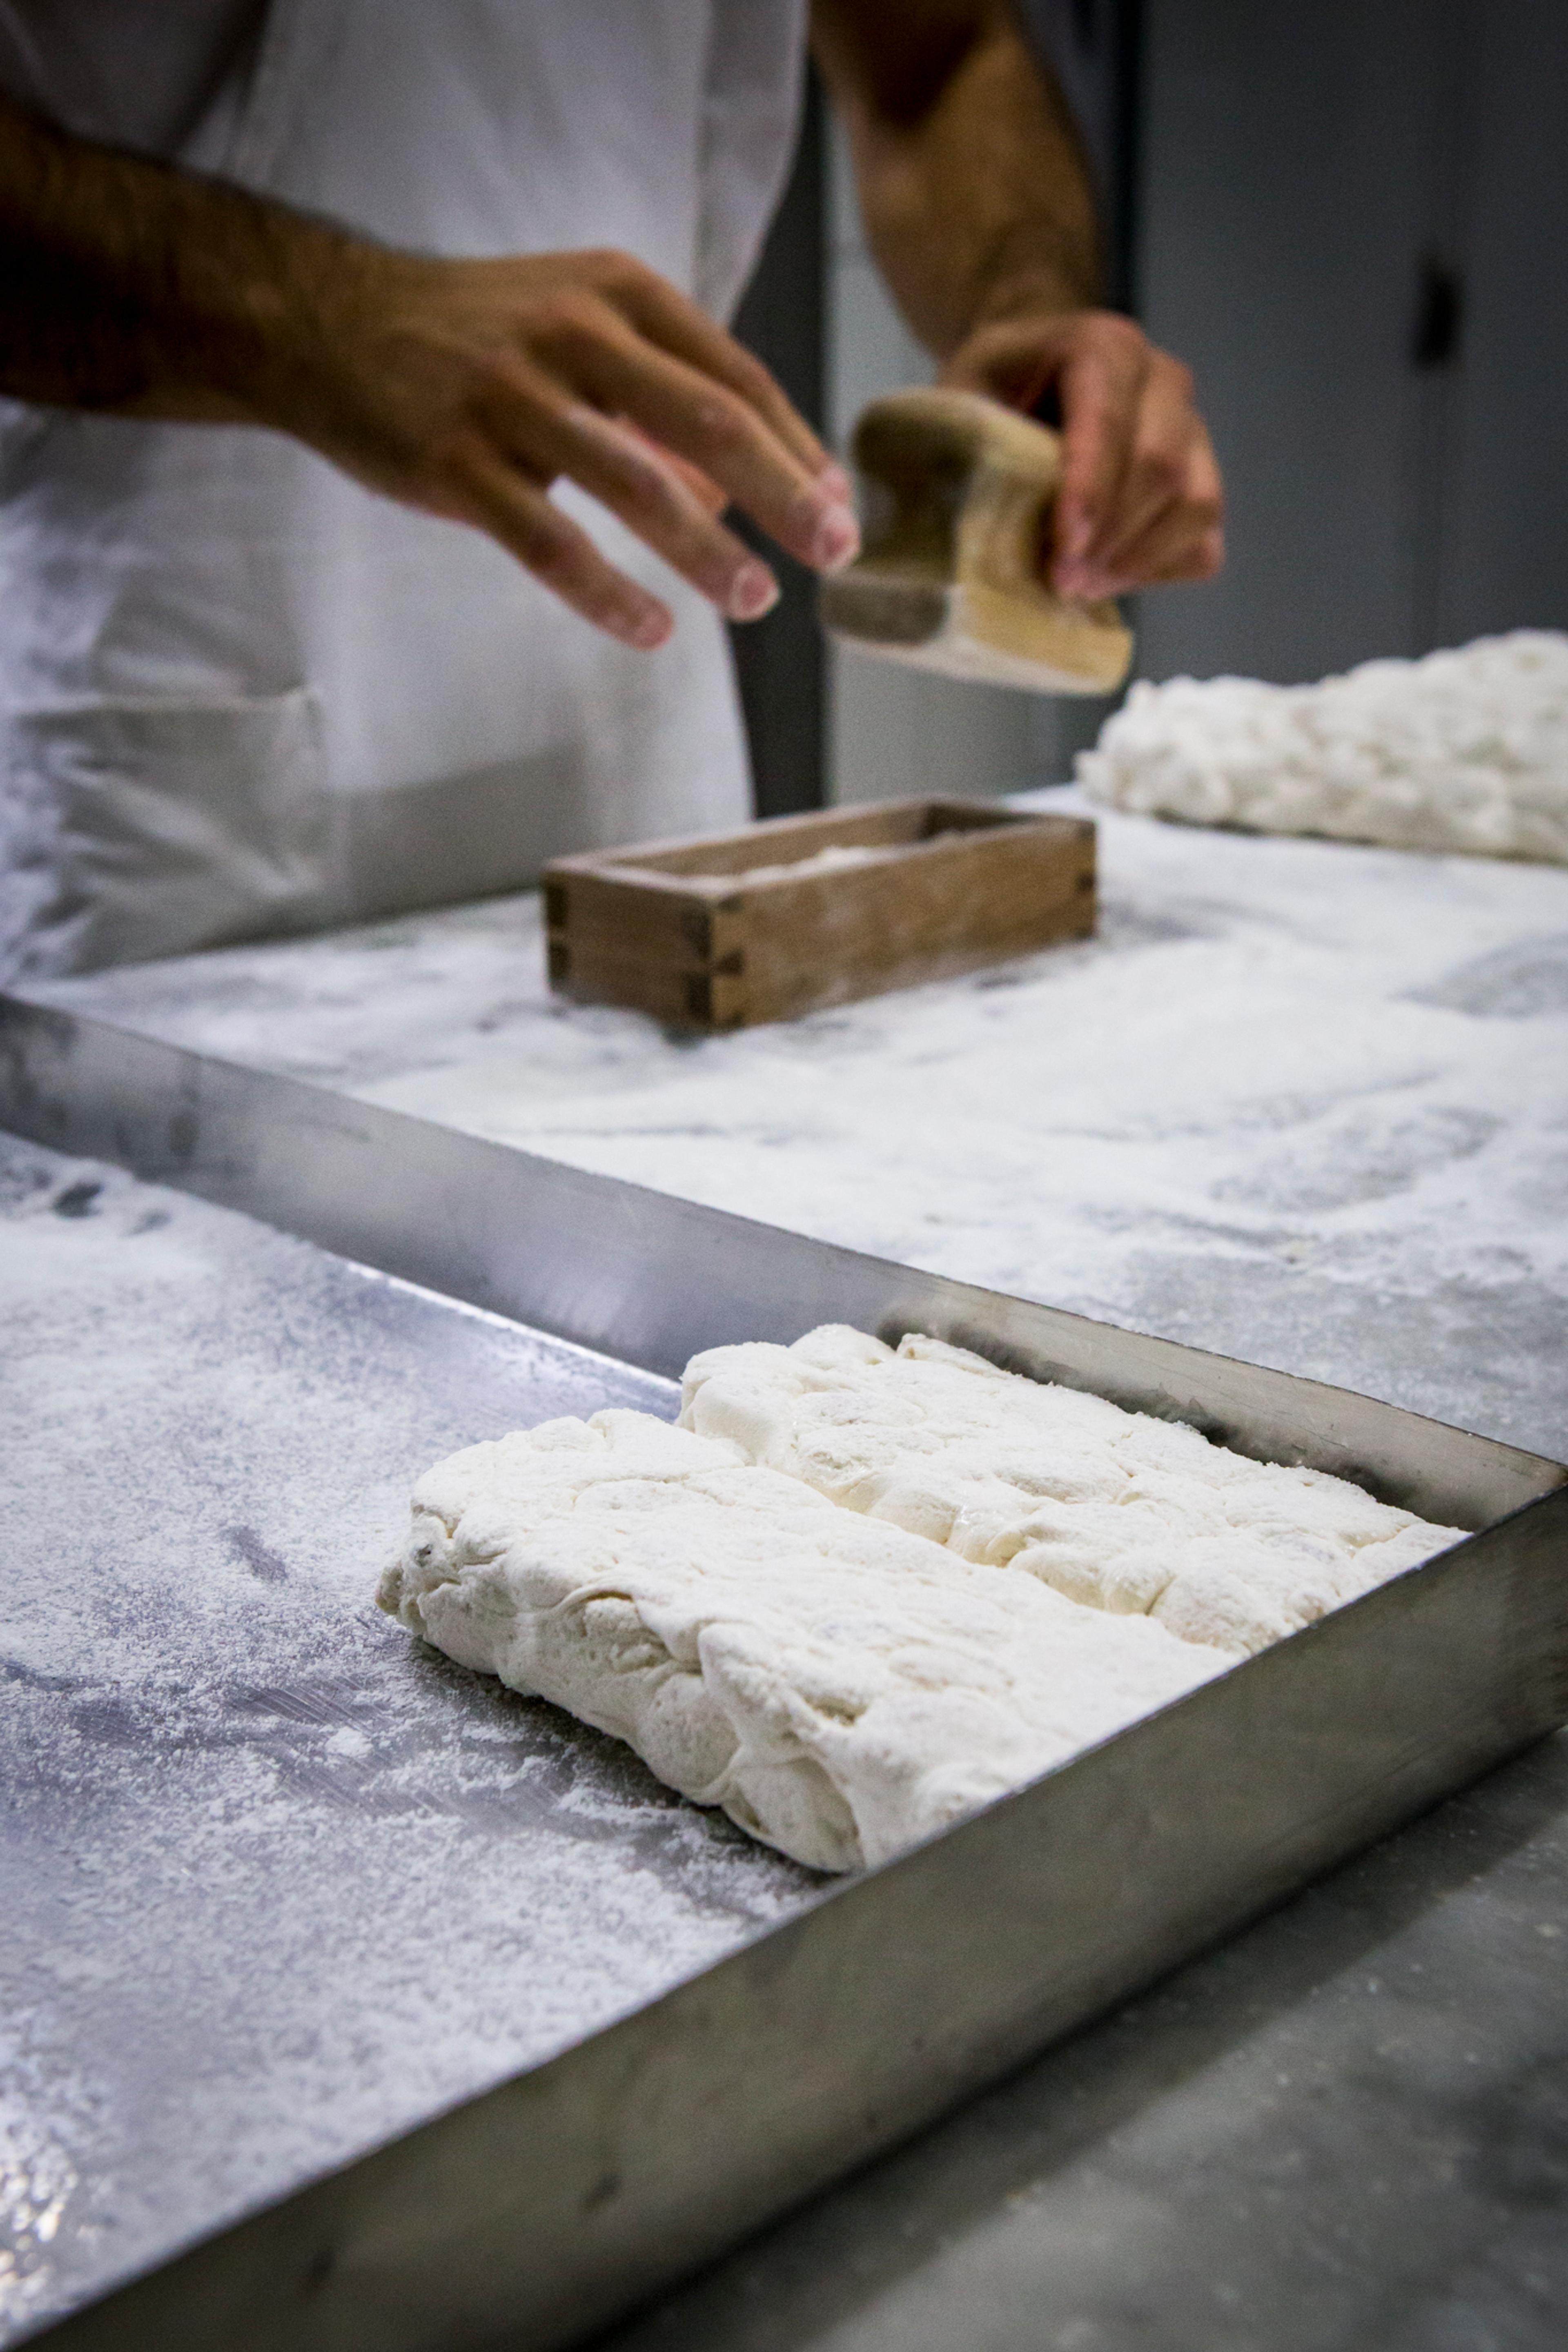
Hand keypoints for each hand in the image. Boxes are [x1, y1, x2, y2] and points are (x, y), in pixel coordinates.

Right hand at [252, 244, 859, 648]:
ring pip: (637, 487)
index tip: (839, 507)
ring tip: (753, 599)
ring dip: (707, 551)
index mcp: (618, 294)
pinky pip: (550, 544)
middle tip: (833, 552)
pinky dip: (610, 593)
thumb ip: (662, 402)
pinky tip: (653, 630)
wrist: (327, 323)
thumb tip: (740, 500)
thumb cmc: (478, 337)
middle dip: (783, 493)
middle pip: (708, 422)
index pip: (735, 376)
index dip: (797, 447)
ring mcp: (512, 399)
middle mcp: (572, 334)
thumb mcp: (579, 329)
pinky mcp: (456, 462)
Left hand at [941, 311, 1223, 598]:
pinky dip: (1160, 573)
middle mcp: (1163, 380)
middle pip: (1162, 470)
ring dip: (1138, 562)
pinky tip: (1106, 579)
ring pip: (1196, 507)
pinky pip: (1203, 543)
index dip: (1089, 494)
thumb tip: (945, 525)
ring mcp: (1192, 430)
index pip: (1109, 423)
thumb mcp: (959, 398)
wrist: (1034, 374)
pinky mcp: (1201, 479)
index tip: (1062, 555)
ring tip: (1079, 588)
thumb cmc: (993, 391)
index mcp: (1103, 346)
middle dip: (1111, 540)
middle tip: (1060, 585)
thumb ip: (960, 445)